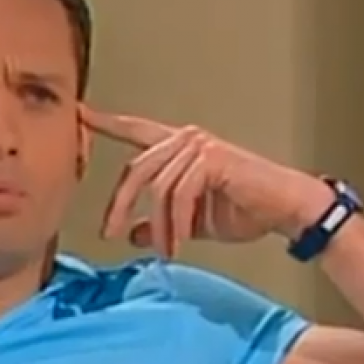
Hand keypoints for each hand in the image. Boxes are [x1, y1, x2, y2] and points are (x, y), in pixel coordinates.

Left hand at [81, 105, 333, 256]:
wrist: (285, 210)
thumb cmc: (244, 210)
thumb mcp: (190, 222)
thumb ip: (158, 223)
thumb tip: (129, 234)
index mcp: (178, 147)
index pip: (135, 132)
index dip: (106, 123)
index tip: (78, 114)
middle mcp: (186, 140)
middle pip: (135, 170)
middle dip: (118, 205)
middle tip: (108, 234)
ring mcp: (199, 146)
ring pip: (157, 188)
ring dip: (157, 225)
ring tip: (164, 250)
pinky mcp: (213, 160)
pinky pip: (179, 195)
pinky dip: (174, 224)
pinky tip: (176, 244)